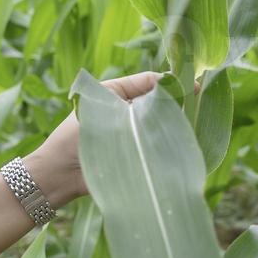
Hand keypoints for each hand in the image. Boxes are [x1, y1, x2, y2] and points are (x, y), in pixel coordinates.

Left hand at [28, 71, 202, 204]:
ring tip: (193, 129)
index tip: (195, 86)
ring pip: (162, 127)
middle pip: (160, 104)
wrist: (60, 175)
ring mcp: (133, 135)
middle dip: (178, 106)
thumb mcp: (102, 107)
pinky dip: (170, 148)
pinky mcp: (137, 157)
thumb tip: (167, 84)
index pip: (151, 82)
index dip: (173, 83)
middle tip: (198, 109)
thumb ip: (133, 94)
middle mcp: (128, 112)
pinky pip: (159, 149)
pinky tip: (184, 148)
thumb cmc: (73, 136)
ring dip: (175, 128)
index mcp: (117, 93)